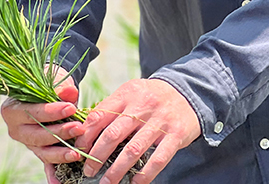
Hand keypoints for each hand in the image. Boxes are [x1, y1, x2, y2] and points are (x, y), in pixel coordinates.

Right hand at [1, 66, 86, 183]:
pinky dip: (52, 173)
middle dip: (59, 133)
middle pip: (37, 135)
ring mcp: (27, 142)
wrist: (46, 90)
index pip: (32, 113)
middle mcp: (16, 129)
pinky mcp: (38, 150)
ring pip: (42, 151)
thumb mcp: (53, 80)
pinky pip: (46, 163)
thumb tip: (69, 93)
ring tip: (76, 153)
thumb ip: (61, 87)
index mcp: (13, 110)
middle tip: (78, 129)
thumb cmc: (48, 84)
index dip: (51, 112)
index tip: (71, 108)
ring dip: (60, 154)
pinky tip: (59, 182)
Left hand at [75, 78, 200, 183]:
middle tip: (88, 171)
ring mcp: (161, 121)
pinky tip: (134, 182)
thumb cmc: (152, 97)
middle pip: (113, 134)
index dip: (86, 136)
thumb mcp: (131, 93)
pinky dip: (145, 174)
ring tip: (106, 183)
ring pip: (133, 150)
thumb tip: (85, 131)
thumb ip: (111, 108)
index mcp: (128, 94)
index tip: (79, 151)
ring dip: (116, 170)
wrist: (189, 92)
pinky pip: (158, 159)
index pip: (99, 115)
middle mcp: (143, 106)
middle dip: (97, 157)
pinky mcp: (176, 135)